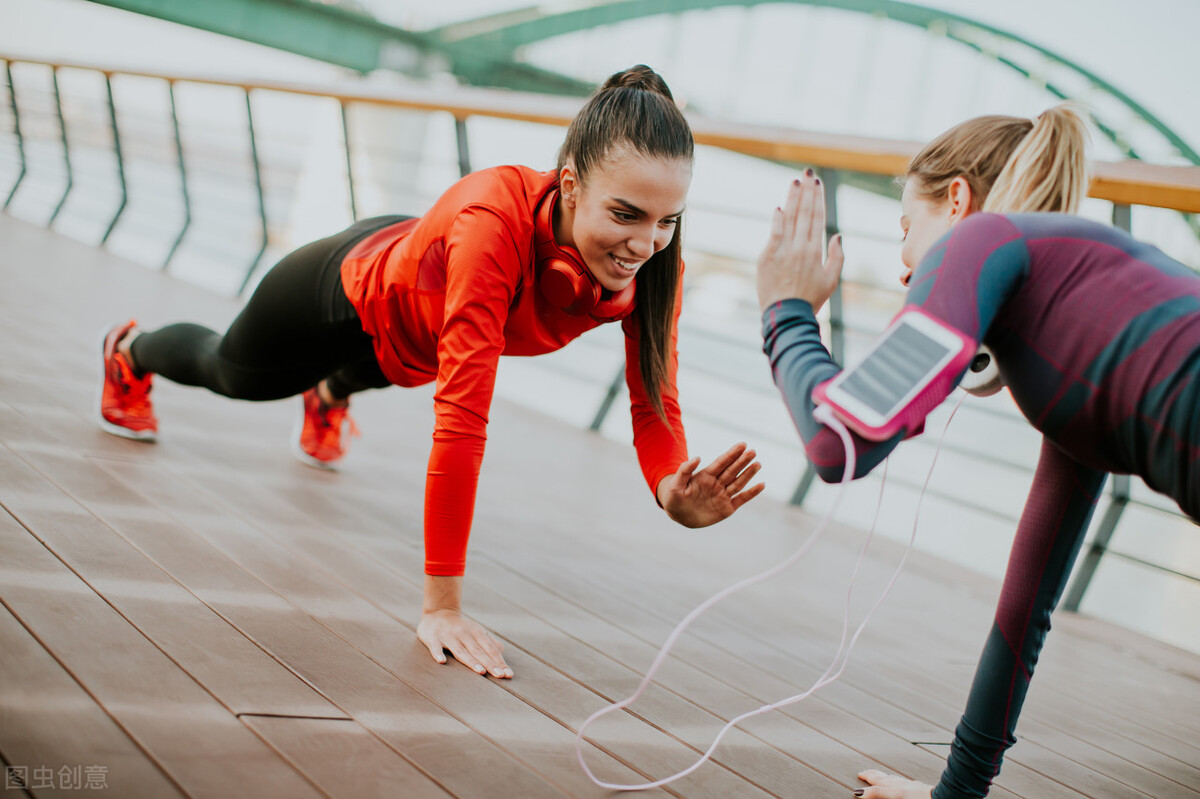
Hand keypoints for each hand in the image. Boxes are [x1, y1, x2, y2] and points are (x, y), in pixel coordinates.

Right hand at [418, 608, 512, 678]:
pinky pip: (435, 646)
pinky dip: (438, 653)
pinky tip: (441, 661)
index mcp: (477, 633)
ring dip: (470, 661)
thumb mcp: (477, 632)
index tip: (508, 674)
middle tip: (500, 675)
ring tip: (481, 671)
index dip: (499, 661)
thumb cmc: (461, 627)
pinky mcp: (432, 637)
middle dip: (489, 663)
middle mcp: (464, 633)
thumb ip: (489, 643)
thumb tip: (502, 652)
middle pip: (478, 651)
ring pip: (460, 650)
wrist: (438, 612)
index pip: (490, 649)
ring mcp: (448, 635)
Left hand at [656, 442, 764, 527]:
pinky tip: (761, 485)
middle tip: (752, 451)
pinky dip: (752, 493)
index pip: (721, 462)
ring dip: (748, 474)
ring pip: (738, 482)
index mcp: (705, 476)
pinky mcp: (727, 508)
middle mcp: (716, 483)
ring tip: (758, 463)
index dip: (731, 454)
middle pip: (732, 470)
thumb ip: (684, 471)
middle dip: (742, 461)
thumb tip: (697, 457)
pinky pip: (741, 499)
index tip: (742, 445)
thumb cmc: (674, 498)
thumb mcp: (675, 485)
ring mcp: (722, 495)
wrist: (678, 515)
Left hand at [756, 169, 844, 312]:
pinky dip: (777, 220)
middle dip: (807, 191)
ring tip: (795, 182)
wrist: (787, 316)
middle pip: (805, 213)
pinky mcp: (767, 257)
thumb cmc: (810, 300)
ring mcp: (784, 251)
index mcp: (817, 251)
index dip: (817, 199)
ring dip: (793, 199)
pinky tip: (780, 207)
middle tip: (808, 173)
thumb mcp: (831, 281)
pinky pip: (774, 233)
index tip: (817, 184)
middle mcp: (801, 247)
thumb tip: (837, 235)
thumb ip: (836, 257)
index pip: (818, 218)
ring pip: (790, 219)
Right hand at [854, 769, 932, 797]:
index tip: (856, 792)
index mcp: (896, 789)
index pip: (876, 788)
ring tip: (878, 775)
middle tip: (863, 773)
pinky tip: (901, 781)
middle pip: (883, 778)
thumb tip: (862, 792)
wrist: (944, 797)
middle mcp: (902, 785)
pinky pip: (904, 780)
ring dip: (883, 776)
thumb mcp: (897, 796)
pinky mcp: (920, 787)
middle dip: (872, 775)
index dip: (865, 790)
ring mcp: (911, 785)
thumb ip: (879, 793)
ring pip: (894, 778)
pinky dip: (897, 779)